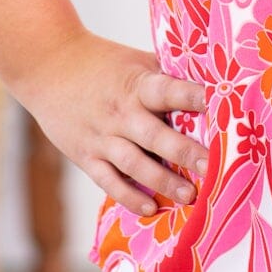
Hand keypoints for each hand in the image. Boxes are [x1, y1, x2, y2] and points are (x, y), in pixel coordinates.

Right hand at [13, 28, 208, 215]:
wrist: (49, 65)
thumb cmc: (104, 62)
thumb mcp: (138, 62)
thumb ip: (169, 76)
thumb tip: (214, 83)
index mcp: (138, 85)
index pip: (169, 91)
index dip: (194, 98)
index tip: (222, 107)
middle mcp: (121, 112)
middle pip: (156, 135)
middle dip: (186, 153)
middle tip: (214, 168)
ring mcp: (102, 136)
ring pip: (134, 163)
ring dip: (162, 181)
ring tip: (190, 196)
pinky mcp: (86, 155)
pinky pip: (108, 180)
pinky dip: (128, 196)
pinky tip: (151, 209)